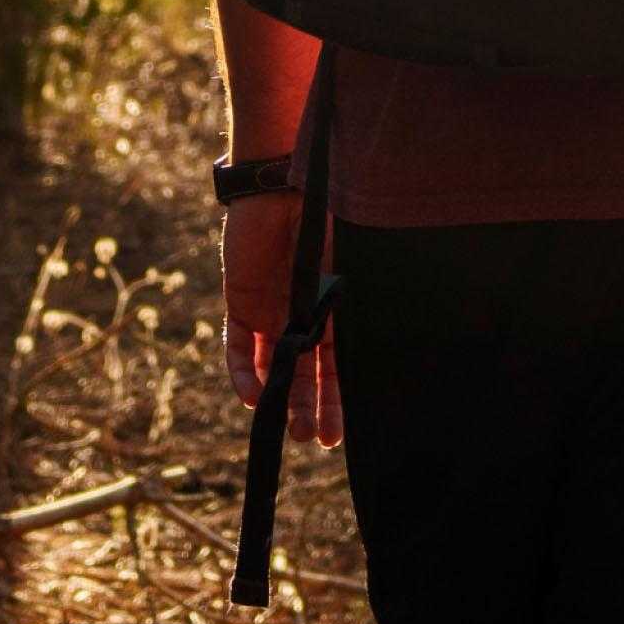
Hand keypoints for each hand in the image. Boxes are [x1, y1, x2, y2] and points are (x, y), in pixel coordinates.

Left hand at [219, 192, 339, 446]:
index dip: (336, 401)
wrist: (287, 184)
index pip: (336, 367)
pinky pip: (238, 345)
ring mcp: (271, 309)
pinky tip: (252, 397)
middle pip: (304, 373)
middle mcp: (304, 314)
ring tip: (283, 427)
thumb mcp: (355, 267)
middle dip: (307, 408)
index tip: (335, 436)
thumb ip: (359, 305)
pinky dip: (242, 372)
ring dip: (277, 396)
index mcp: (337, 308)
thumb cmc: (334, 219)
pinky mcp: (241, 300)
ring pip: (272, 365)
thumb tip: (386, 350)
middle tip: (310, 438)